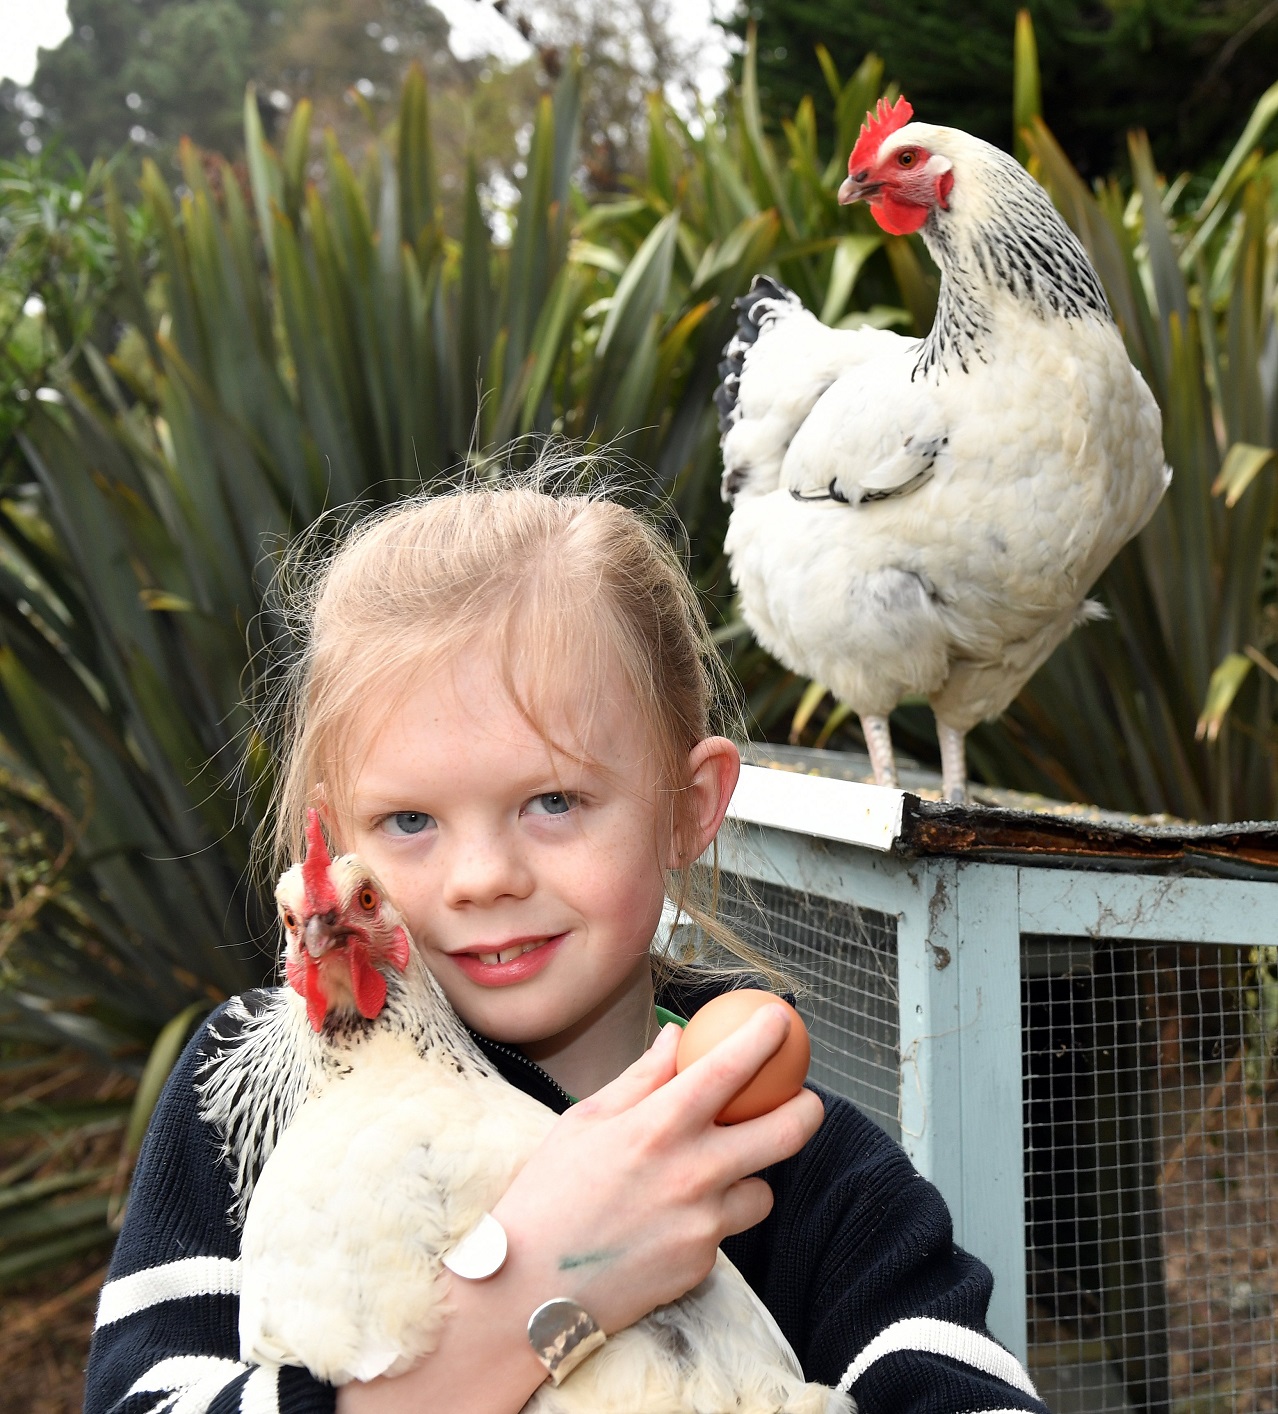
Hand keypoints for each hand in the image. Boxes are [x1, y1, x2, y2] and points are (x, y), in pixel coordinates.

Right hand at [490, 1004, 823, 1333]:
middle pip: (785, 1134)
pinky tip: (674, 1218)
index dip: (764, 1037)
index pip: (730, 1067)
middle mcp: (692, 1172)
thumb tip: (676, 1037)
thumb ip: (640, 1077)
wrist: (530, 1287)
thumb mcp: (586, 1120)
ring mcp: (703, 1223)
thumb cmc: (549, 1193)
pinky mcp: (702, 1264)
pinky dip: (712, 1218)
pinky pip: (727, 1231)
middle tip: (804, 1099)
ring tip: (723, 1170)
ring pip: (763, 1191)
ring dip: (752, 1175)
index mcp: (659, 1125)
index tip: (779, 1019)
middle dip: (807, 1109)